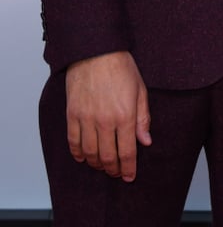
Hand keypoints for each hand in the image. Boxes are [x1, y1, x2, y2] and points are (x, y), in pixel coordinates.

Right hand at [66, 50, 151, 181]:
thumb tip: (145, 141)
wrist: (96, 50)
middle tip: (116, 172)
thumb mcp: (140, 90)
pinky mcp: (73, 114)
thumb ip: (142, 118)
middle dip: (113, 169)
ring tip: (102, 165)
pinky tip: (83, 157)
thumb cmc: (120, 66)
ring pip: (90, 153)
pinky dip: (78, 153)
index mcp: (125, 115)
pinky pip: (73, 142)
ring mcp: (87, 119)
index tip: (129, 176)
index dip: (128, 168)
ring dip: (96, 164)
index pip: (128, 152)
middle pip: (107, 157)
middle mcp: (105, 121)